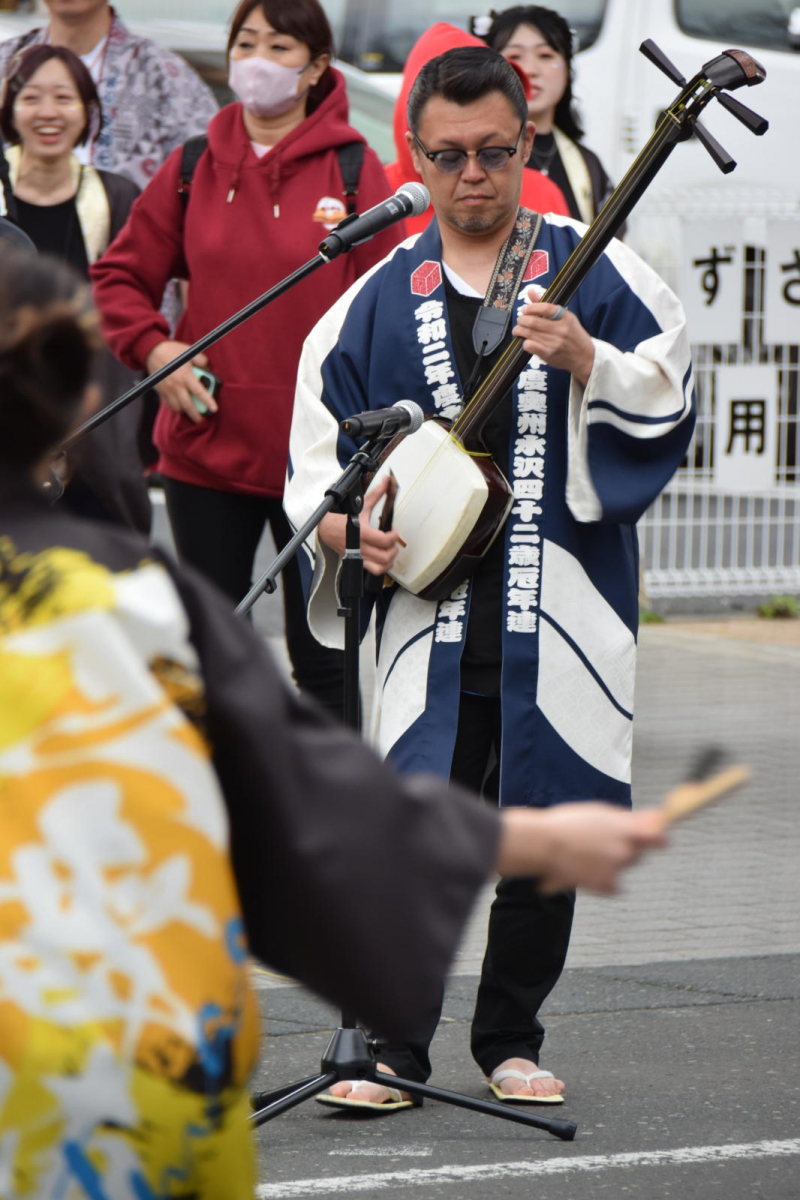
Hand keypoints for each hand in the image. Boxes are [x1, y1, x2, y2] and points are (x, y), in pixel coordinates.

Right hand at [145, 340, 217, 424]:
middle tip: (201, 420)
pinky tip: (180, 406)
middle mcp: (177, 385)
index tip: (214, 410)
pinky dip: (175, 407)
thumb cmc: (173, 351)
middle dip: (195, 415)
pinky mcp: (161, 391)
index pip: (199, 392)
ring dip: (185, 411)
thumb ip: (201, 359)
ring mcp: (168, 389)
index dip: (207, 401)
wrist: (153, 351)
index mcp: (186, 376)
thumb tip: (208, 367)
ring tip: (191, 413)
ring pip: (177, 407)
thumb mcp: (189, 351)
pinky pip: (169, 404)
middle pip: (187, 405)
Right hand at [318, 474, 400, 576]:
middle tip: (393, 542)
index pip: (384, 540)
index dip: (393, 536)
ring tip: (390, 551)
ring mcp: (358, 556)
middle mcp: (360, 547)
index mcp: (362, 532)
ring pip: (380, 566)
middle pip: (384, 556)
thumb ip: (377, 494)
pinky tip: (384, 560)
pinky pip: (373, 571)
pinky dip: (382, 568)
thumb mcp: (361, 504)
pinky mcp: (357, 561)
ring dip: (389, 560)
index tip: (394, 531)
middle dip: (393, 549)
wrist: (326, 528)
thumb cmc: (342, 517)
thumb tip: (387, 481)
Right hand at [496, 803, 665, 894]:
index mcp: (626, 830)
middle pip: (640, 852)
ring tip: (589, 852)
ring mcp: (616, 870)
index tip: (658, 836)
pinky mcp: (604, 885)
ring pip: (625, 866)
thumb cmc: (568, 823)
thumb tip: (654, 818)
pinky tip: (588, 868)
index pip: (660, 837)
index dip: (660, 837)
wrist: (544, 844)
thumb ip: (629, 818)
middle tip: (604, 840)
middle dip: (628, 847)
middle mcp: (625, 851)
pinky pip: (614, 885)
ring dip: (614, 861)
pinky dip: (604, 879)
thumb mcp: (600, 812)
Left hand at [513, 302, 594, 385]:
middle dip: (522, 319)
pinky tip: (527, 341)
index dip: (531, 307)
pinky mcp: (548, 354)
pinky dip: (524, 342)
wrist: (584, 356)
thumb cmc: (573, 335)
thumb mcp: (565, 318)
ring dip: (519, 330)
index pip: (545, 308)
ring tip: (519, 330)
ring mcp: (554, 342)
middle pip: (533, 321)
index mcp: (566, 317)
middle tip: (520, 320)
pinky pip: (529, 345)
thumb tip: (530, 292)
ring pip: (528, 333)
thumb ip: (546, 306)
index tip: (525, 309)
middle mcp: (560, 329)